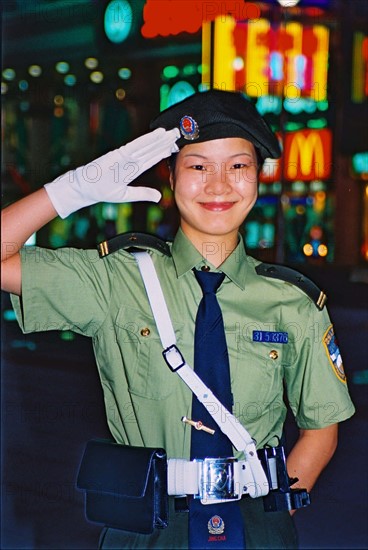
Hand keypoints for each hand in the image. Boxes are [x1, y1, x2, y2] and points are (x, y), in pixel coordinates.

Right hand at [44, 127, 179, 217]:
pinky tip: (157, 135)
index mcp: (131, 169)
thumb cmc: (101, 190)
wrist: (83, 188)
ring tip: (171, 133)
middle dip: (164, 142)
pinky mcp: (118, 154)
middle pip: (150, 149)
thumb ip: (142, 194)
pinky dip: (146, 140)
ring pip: (146, 146)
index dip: (163, 152)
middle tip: (177, 133)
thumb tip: (159, 197)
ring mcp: (124, 156)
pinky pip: (135, 146)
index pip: (151, 158)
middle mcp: (130, 160)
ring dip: (159, 139)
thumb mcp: (126, 195)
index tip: (174, 146)